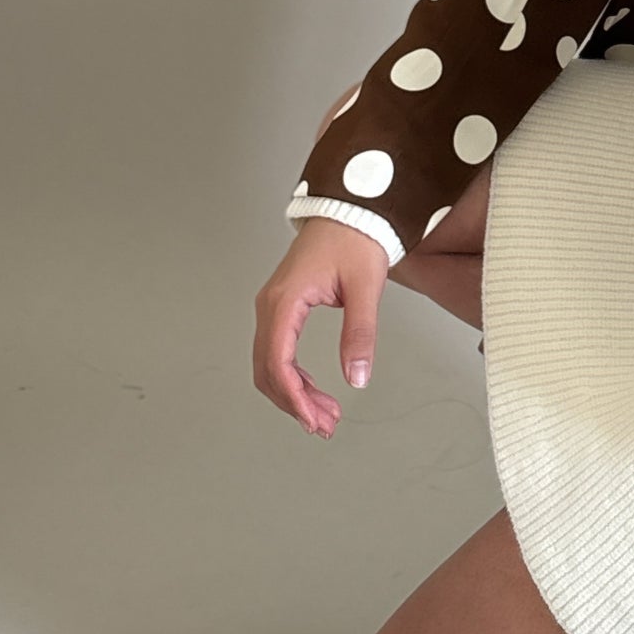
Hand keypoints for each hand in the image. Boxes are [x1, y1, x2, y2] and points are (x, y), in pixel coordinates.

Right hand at [255, 106, 390, 427]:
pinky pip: (278, 351)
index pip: (278, 364)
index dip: (294, 398)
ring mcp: (273, 306)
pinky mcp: (283, 307)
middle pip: (268, 370)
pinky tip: (314, 391)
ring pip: (270, 364)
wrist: (350, 207)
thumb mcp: (365, 287)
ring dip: (293, 394)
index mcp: (285, 301)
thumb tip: (357, 377)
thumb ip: (360, 333)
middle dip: (293, 403)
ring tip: (324, 416)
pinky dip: (293, 377)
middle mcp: (271, 306)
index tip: (315, 420)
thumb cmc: (355, 238)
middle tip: (324, 426)